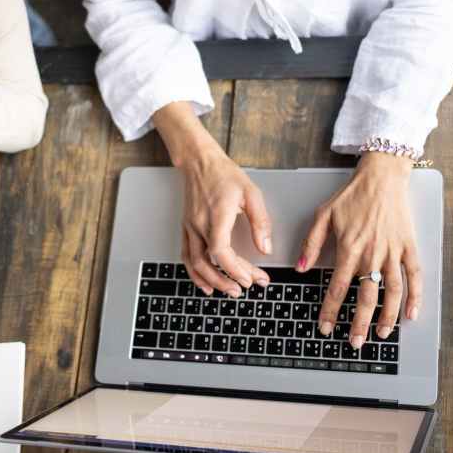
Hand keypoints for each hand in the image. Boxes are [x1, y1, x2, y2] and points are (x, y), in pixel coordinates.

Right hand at [153, 102, 272, 296]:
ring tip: (229, 291)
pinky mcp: (186, 228)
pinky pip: (186, 256)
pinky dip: (195, 274)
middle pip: (207, 262)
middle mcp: (199, 224)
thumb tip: (266, 248)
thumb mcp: (251, 194)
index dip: (235, 269)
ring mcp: (189, 227)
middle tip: (246, 288)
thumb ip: (260, 222)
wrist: (200, 162)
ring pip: (194, 263)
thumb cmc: (225, 175)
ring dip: (211, 281)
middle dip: (227, 280)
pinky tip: (206, 284)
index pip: (221, 252)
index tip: (250, 279)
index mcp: (216, 215)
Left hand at [296, 152, 420, 348]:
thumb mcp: (323, 215)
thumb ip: (311, 243)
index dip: (331, 311)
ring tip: (380, 335)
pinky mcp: (409, 247)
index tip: (326, 327)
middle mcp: (372, 254)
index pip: (337, 288)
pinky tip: (411, 315)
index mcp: (349, 248)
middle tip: (354, 342)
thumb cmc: (352, 195)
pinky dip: (415, 297)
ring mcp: (393, 251)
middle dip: (359, 323)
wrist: (382, 177)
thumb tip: (301, 268)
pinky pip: (414, 276)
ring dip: (386, 316)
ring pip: (392, 292)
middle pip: (366, 296)